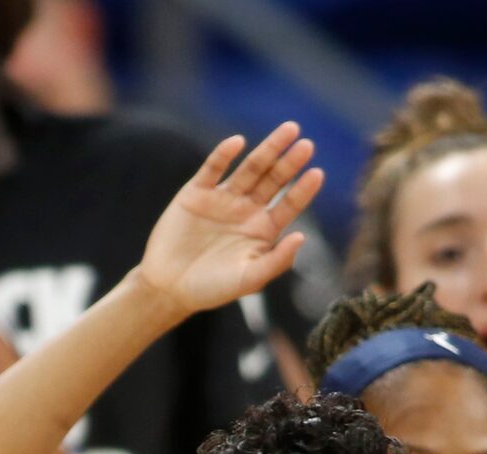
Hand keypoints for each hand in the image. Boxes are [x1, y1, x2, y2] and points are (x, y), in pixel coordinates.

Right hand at [134, 122, 323, 319]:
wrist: (169, 288)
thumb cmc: (212, 289)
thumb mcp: (249, 280)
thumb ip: (276, 261)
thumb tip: (301, 237)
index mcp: (263, 230)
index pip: (289, 204)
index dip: (303, 190)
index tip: (317, 173)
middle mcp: (246, 210)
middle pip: (273, 180)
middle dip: (290, 162)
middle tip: (307, 145)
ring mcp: (222, 198)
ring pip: (249, 168)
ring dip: (268, 150)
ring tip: (289, 130)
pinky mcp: (196, 192)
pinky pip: (213, 168)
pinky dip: (224, 154)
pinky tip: (238, 142)